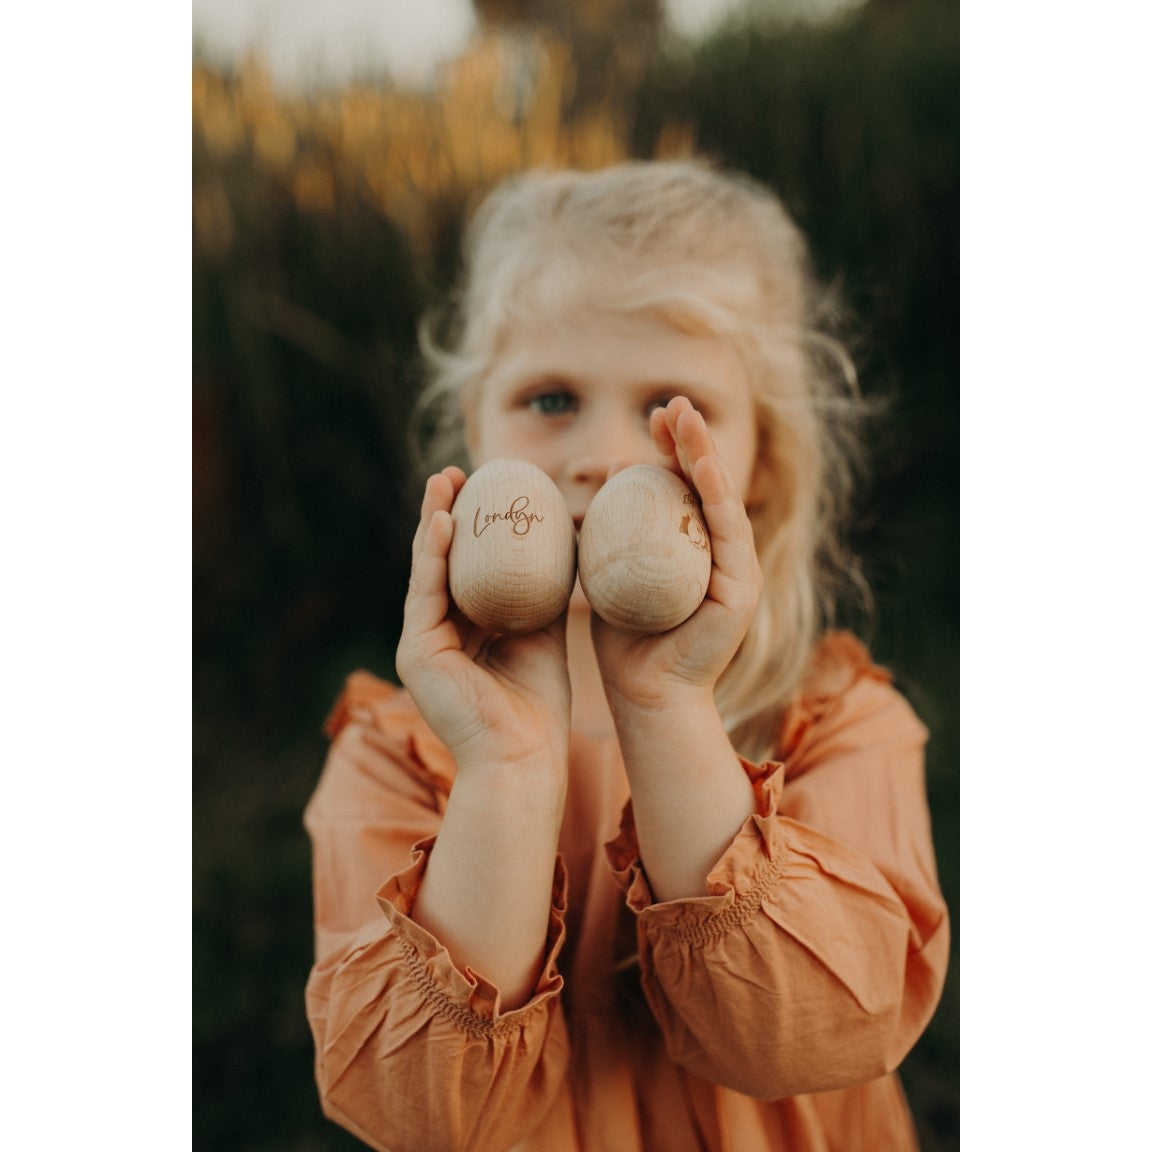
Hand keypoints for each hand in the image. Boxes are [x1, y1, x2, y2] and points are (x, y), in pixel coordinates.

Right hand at [395, 467, 572, 783]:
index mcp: (464, 633)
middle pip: (441, 562)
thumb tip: (569, 546)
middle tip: (458, 472)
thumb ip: (546, 595)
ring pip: (427, 570)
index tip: (488, 488)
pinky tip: (445, 522)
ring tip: (445, 481)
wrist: (524, 760)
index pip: (465, 569)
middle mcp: (437, 635)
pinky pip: (424, 593)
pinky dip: (434, 556)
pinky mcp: (416, 653)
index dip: (473, 527)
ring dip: (434, 523)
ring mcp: (422, 644)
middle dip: (447, 514)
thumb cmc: (538, 708)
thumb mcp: (545, 635)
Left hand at [590, 397, 763, 709]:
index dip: (670, 449)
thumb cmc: (623, 642)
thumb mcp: (610, 576)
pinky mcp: (742, 589)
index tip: (650, 417)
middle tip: (671, 403)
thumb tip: (598, 482)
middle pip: (706, 485)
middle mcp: (719, 554)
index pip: (682, 488)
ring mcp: (736, 570)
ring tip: (686, 418)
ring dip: (705, 455)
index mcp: (690, 549)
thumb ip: (609, 536)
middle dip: (690, 440)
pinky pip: (728, 534)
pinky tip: (701, 467)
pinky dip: (715, 497)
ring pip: (721, 500)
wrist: (647, 697)